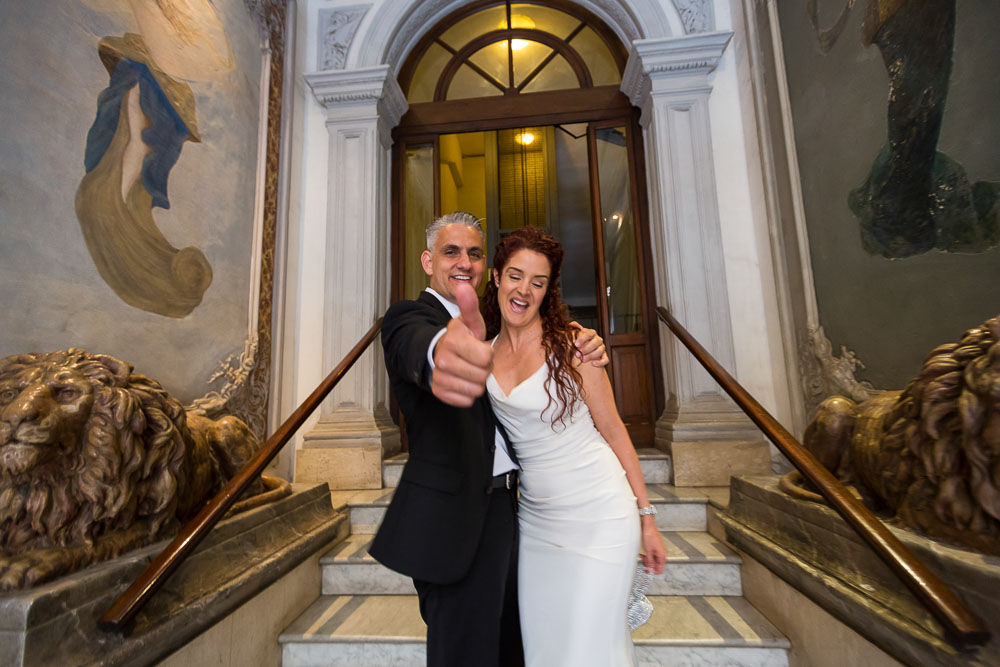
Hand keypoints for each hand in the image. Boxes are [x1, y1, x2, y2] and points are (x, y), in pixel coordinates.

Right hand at [431, 282, 492, 406]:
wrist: (440, 353)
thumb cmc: (462, 337)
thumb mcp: (469, 322)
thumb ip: (470, 306)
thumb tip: (464, 285)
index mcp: (453, 340)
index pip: (487, 358)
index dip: (488, 355)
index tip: (479, 348)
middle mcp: (442, 360)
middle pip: (482, 375)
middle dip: (483, 370)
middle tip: (474, 360)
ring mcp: (439, 377)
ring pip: (475, 390)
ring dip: (477, 382)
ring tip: (469, 370)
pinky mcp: (439, 391)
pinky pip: (466, 401)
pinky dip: (468, 394)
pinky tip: (462, 381)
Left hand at [569, 322, 608, 366]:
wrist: (580, 355)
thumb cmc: (577, 344)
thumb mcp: (573, 336)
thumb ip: (573, 330)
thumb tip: (571, 324)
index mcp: (591, 333)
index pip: (589, 333)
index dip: (583, 339)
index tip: (576, 344)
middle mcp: (597, 340)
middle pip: (596, 342)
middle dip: (586, 349)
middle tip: (578, 354)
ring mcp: (601, 348)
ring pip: (600, 350)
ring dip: (591, 356)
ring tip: (583, 360)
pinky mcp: (603, 357)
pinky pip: (605, 359)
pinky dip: (600, 362)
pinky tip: (593, 364)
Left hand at [640, 523, 666, 574]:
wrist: (647, 526)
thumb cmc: (649, 535)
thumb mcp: (648, 551)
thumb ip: (650, 561)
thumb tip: (651, 570)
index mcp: (662, 555)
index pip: (661, 569)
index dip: (654, 572)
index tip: (647, 572)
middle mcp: (661, 554)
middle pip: (656, 565)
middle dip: (649, 565)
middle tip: (642, 563)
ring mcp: (657, 551)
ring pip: (653, 560)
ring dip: (647, 560)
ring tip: (641, 557)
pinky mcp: (654, 548)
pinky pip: (651, 555)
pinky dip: (646, 556)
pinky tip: (641, 554)